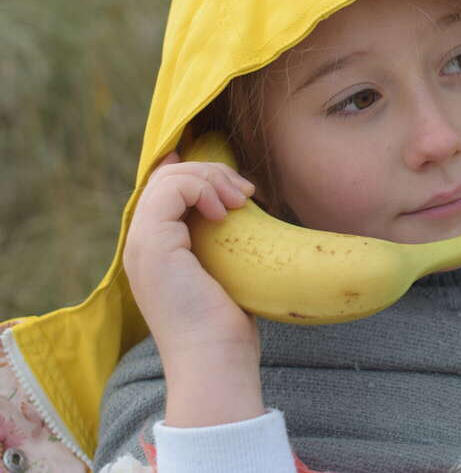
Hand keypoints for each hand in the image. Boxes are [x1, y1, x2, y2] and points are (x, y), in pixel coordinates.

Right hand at [123, 150, 264, 425]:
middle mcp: (141, 244)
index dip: (199, 174)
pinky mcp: (153, 244)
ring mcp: (142, 243)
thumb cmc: (227, 325)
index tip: (239, 188)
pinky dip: (203, 188)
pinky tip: (225, 212)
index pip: (163, 188)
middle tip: (247, 193)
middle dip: (211, 172)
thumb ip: (219, 242)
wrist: (215, 360)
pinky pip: (171, 189)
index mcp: (155, 249)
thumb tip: (235, 207)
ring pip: (168, 177)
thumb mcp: (225, 271)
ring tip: (242, 201)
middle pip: (167, 177)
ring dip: (211, 178)